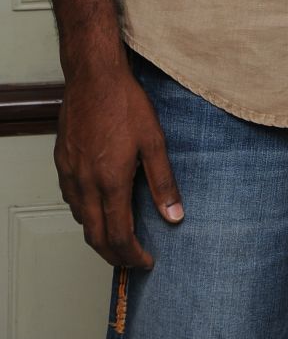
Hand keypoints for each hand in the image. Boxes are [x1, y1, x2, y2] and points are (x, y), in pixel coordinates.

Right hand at [55, 62, 183, 267]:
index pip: (119, 236)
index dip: (132, 255)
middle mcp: (86, 184)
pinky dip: (86, 212)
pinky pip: (72, 199)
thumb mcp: (154, 141)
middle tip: (131, 260)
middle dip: (114, 255)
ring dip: (98, 234)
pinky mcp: (62, 162)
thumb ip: (163, 182)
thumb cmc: (125, 103)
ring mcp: (70, 174)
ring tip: (118, 236)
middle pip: (95, 236)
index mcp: (110, 182)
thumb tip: (175, 216)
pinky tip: (99, 204)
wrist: (93, 76)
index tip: (145, 262)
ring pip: (81, 219)